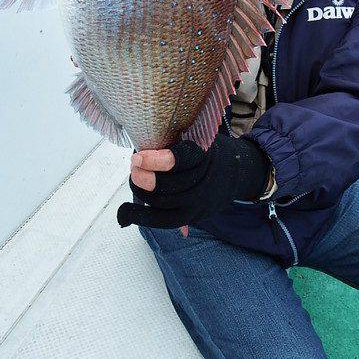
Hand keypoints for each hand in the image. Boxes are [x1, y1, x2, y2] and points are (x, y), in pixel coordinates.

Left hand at [117, 134, 270, 229]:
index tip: (137, 157)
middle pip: (170, 186)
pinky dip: (142, 217)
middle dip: (144, 177)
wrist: (234, 173)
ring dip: (141, 192)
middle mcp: (203, 181)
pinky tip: (124, 213)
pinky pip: (164, 221)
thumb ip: (171, 142)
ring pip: (164, 203)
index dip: (157, 160)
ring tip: (134, 178)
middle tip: (133, 166)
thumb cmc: (204, 151)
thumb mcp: (196, 137)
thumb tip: (140, 154)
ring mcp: (198, 202)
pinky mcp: (192, 216)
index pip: (182, 159)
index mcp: (204, 155)